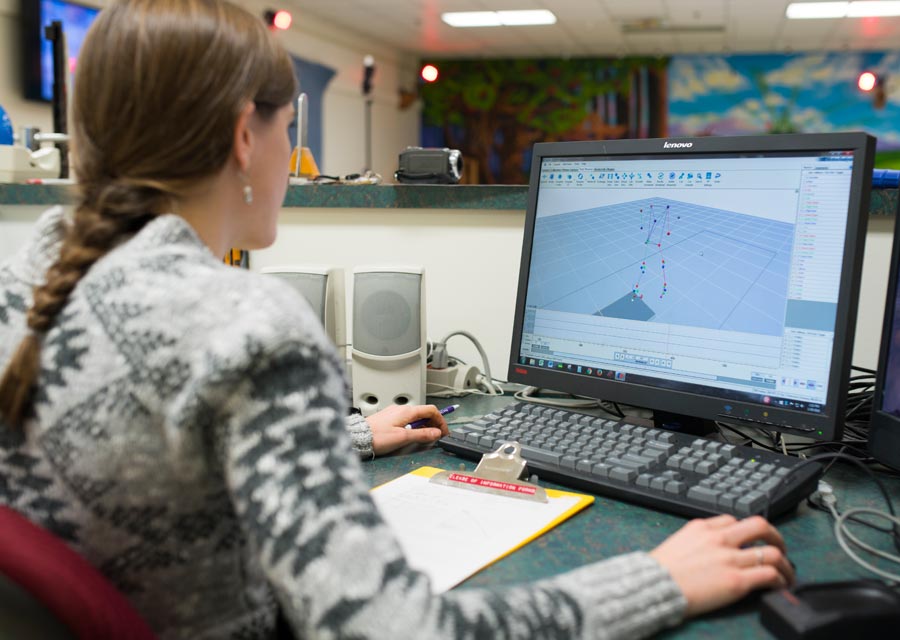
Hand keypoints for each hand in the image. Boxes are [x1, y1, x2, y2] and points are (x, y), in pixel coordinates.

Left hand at [365, 404, 450, 455]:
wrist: (358, 437)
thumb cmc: (377, 437)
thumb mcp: (403, 437)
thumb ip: (422, 434)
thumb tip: (436, 432)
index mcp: (407, 411)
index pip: (431, 410)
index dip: (441, 421)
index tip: (443, 432)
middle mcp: (401, 409)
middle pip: (424, 413)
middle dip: (433, 424)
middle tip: (436, 436)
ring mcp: (394, 413)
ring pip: (415, 416)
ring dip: (423, 426)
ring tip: (424, 438)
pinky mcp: (388, 418)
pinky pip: (406, 419)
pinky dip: (414, 426)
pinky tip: (410, 435)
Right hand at [649, 514, 794, 616]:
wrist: (655, 586)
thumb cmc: (661, 570)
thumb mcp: (678, 542)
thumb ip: (698, 540)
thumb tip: (711, 548)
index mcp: (703, 527)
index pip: (734, 520)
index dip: (747, 531)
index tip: (752, 540)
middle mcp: (720, 539)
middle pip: (760, 526)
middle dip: (776, 536)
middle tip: (779, 547)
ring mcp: (730, 559)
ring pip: (773, 552)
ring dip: (785, 563)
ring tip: (787, 573)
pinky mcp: (737, 580)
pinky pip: (769, 575)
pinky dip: (780, 579)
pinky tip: (779, 584)